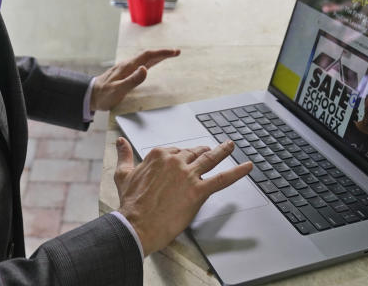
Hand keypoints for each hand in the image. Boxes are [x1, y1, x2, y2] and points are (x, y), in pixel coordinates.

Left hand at [90, 49, 179, 111]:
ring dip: (158, 57)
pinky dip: (150, 62)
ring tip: (169, 56)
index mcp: (127, 67)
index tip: (173, 52)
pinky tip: (152, 64)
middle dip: (163, 53)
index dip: (161, 53)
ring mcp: (126, 68)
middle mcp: (127, 65)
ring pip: (145, 59)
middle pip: (148, 55)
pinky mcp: (125, 73)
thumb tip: (145, 69)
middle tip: (176, 52)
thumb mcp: (118, 90)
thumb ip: (132, 80)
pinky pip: (141, 64)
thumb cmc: (103, 95)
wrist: (90, 95)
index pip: (147, 56)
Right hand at [114, 137, 251, 255]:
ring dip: (223, 151)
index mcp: (158, 155)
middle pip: (194, 154)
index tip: (182, 161)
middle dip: (202, 153)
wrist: (136, 225)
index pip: (176, 151)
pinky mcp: (198, 191)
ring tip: (230, 146)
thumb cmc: (130, 204)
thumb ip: (124, 155)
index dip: (180, 157)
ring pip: (210, 159)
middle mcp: (174, 161)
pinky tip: (247, 167)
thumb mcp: (123, 175)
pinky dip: (237, 172)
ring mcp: (187, 175)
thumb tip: (120, 142)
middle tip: (209, 152)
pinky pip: (222, 178)